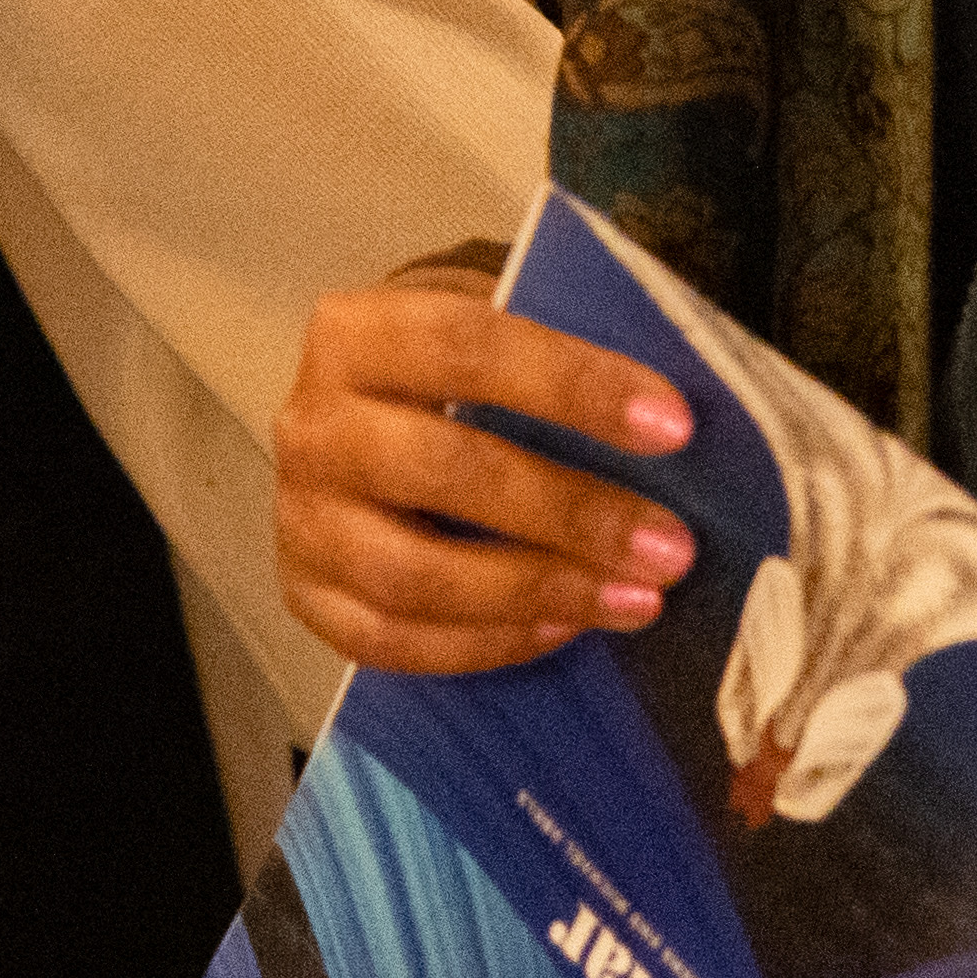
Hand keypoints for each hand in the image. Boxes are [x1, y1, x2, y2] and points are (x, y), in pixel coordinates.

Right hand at [272, 275, 692, 679]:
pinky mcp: (306, 594)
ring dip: (536, 591)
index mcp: (356, 334)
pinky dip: (486, 643)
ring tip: (633, 600)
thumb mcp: (491, 338)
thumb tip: (675, 422)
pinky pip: (392, 641)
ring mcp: (301, 519)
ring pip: (413, 574)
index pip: (466, 345)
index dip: (573, 385)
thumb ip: (560, 364)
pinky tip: (562, 627)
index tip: (673, 427)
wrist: (359, 421)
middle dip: (568, 511)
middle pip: (442, 469)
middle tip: (668, 547)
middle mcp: (313, 425)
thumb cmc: (452, 379)